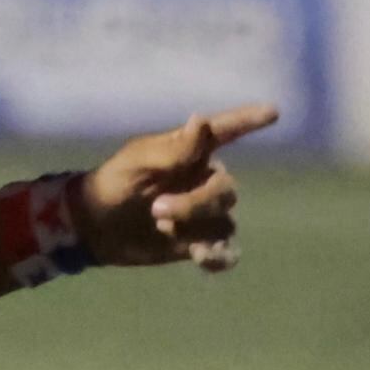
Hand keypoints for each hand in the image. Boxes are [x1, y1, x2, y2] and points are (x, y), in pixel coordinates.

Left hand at [84, 103, 278, 270]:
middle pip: (226, 190)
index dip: (249, 121)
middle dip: (196, 203)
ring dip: (197, 228)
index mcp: (190, 152)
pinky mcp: (200, 241)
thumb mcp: (138, 163)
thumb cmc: (114, 184)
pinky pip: (227, 250)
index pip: (226, 132)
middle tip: (157, 210)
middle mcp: (204, 179)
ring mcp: (205, 213)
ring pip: (225, 221)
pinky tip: (201, 258)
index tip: (274, 111)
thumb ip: (175, 149)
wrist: (96, 227)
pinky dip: (218, 256)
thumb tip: (201, 119)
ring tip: (163, 229)